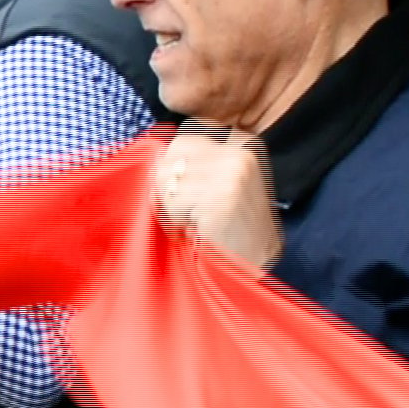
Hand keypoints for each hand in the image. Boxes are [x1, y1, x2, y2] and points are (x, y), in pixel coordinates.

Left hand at [155, 124, 281, 269]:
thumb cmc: (230, 229)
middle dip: (167, 191)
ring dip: (171, 210)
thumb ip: (193, 167)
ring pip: (165, 182)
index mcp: (241, 145)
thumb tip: (152, 158)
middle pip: (169, 160)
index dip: (171, 171)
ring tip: (195, 223)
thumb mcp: (217, 185)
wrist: (256, 263)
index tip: (182, 195)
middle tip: (187, 215)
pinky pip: (172, 204)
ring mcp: (232, 173)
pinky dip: (175, 223)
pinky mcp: (221, 197)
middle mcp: (238, 154)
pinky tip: (197, 231)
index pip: (181, 144)